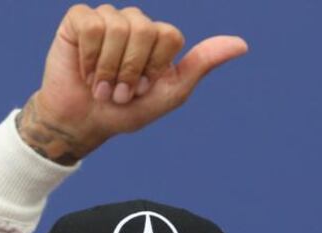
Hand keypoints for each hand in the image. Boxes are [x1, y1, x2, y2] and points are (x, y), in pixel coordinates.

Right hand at [17, 4, 247, 164]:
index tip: (142, 89)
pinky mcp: (78, 20)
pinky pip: (92, 25)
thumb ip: (201, 65)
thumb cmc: (125, 111)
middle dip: (130, 70)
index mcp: (158, 37)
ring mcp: (107, 18)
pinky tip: (85, 72)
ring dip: (108, 69)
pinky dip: (89, 57)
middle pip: (145, 29)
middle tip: (118, 92)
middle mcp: (134, 23)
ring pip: (118, 27)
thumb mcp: (169, 94)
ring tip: (99, 87)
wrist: (83, 124)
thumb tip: (242, 44)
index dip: (154, 67)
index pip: (169, 36)